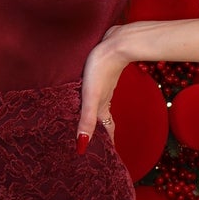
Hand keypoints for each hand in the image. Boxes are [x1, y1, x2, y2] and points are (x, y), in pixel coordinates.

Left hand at [76, 26, 132, 148]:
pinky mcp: (100, 74)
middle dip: (98, 132)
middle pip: (102, 120)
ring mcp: (103, 86)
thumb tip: (82, 146)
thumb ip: (87, 119)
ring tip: (85, 123)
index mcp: (102, 107)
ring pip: (99, 105)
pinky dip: (91, 99)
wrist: (116, 43)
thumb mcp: (91, 96)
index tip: (106, 156)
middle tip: (90, 143)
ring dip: (93, 115)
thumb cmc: (102, 69)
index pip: (106, 130)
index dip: (106, 143)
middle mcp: (104, 99)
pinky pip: (95, 92)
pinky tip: (84, 94)